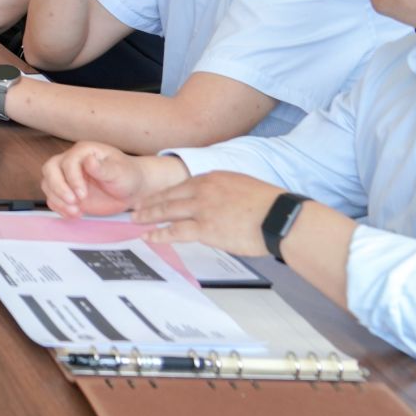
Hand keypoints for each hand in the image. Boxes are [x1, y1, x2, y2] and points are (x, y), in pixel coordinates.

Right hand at [39, 141, 185, 217]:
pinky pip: (53, 198)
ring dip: (58, 199)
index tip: (83, 195)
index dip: (72, 179)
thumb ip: (103, 168)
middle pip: (50, 169)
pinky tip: (74, 214)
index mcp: (84, 151)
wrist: (132, 190)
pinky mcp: (67, 191)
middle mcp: (71, 161)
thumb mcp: (120, 172)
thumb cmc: (128, 176)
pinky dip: (59, 207)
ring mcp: (67, 177)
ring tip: (76, 211)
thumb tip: (88, 160)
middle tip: (73, 202)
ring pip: (48, 183)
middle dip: (58, 187)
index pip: (67, 162)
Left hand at [131, 169, 285, 254]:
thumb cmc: (270, 206)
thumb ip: (224, 190)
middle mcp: (203, 189)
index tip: (155, 196)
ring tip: (136, 220)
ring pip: (167, 211)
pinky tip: (149, 237)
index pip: (181, 184)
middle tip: (135, 207)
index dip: (164, 192)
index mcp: (214, 178)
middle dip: (149, 202)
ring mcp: (202, 208)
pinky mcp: (205, 228)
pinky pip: (175, 231)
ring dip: (148, 216)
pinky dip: (159, 234)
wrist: (280, 217)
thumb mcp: (243, 185)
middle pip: (168, 195)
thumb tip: (218, 201)